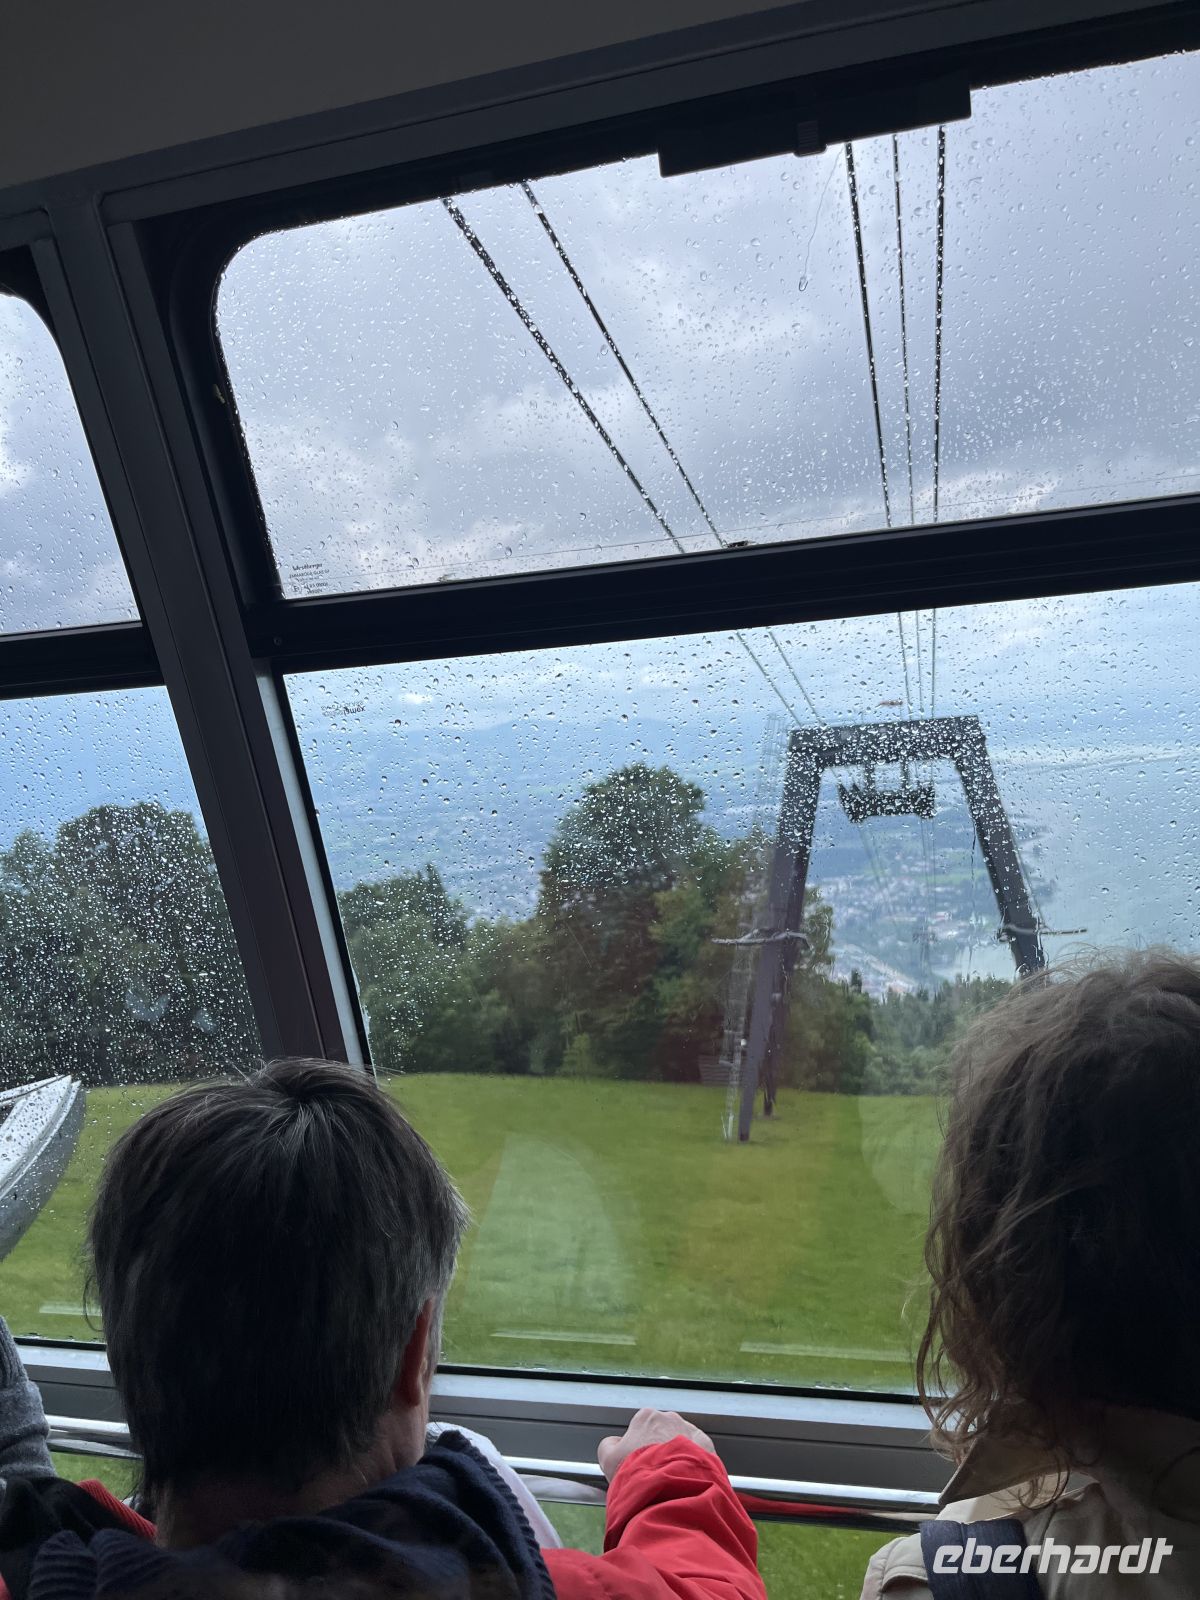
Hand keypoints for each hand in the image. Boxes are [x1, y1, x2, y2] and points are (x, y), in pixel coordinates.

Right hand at [597, 1407, 715, 1479]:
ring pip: (681, 1441)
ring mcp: (689, 1430)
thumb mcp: (607, 1459)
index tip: (638, 1463)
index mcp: (646, 1417)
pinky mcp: (706, 1446)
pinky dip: (693, 1462)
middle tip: (654, 1473)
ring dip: (676, 1455)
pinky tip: (685, 1477)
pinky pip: (698, 1452)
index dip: (637, 1447)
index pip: (640, 1428)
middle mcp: (669, 1418)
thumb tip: (614, 1442)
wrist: (668, 1490)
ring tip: (670, 1478)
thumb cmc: (637, 1474)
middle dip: (659, 1449)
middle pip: (662, 1432)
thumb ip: (608, 1445)